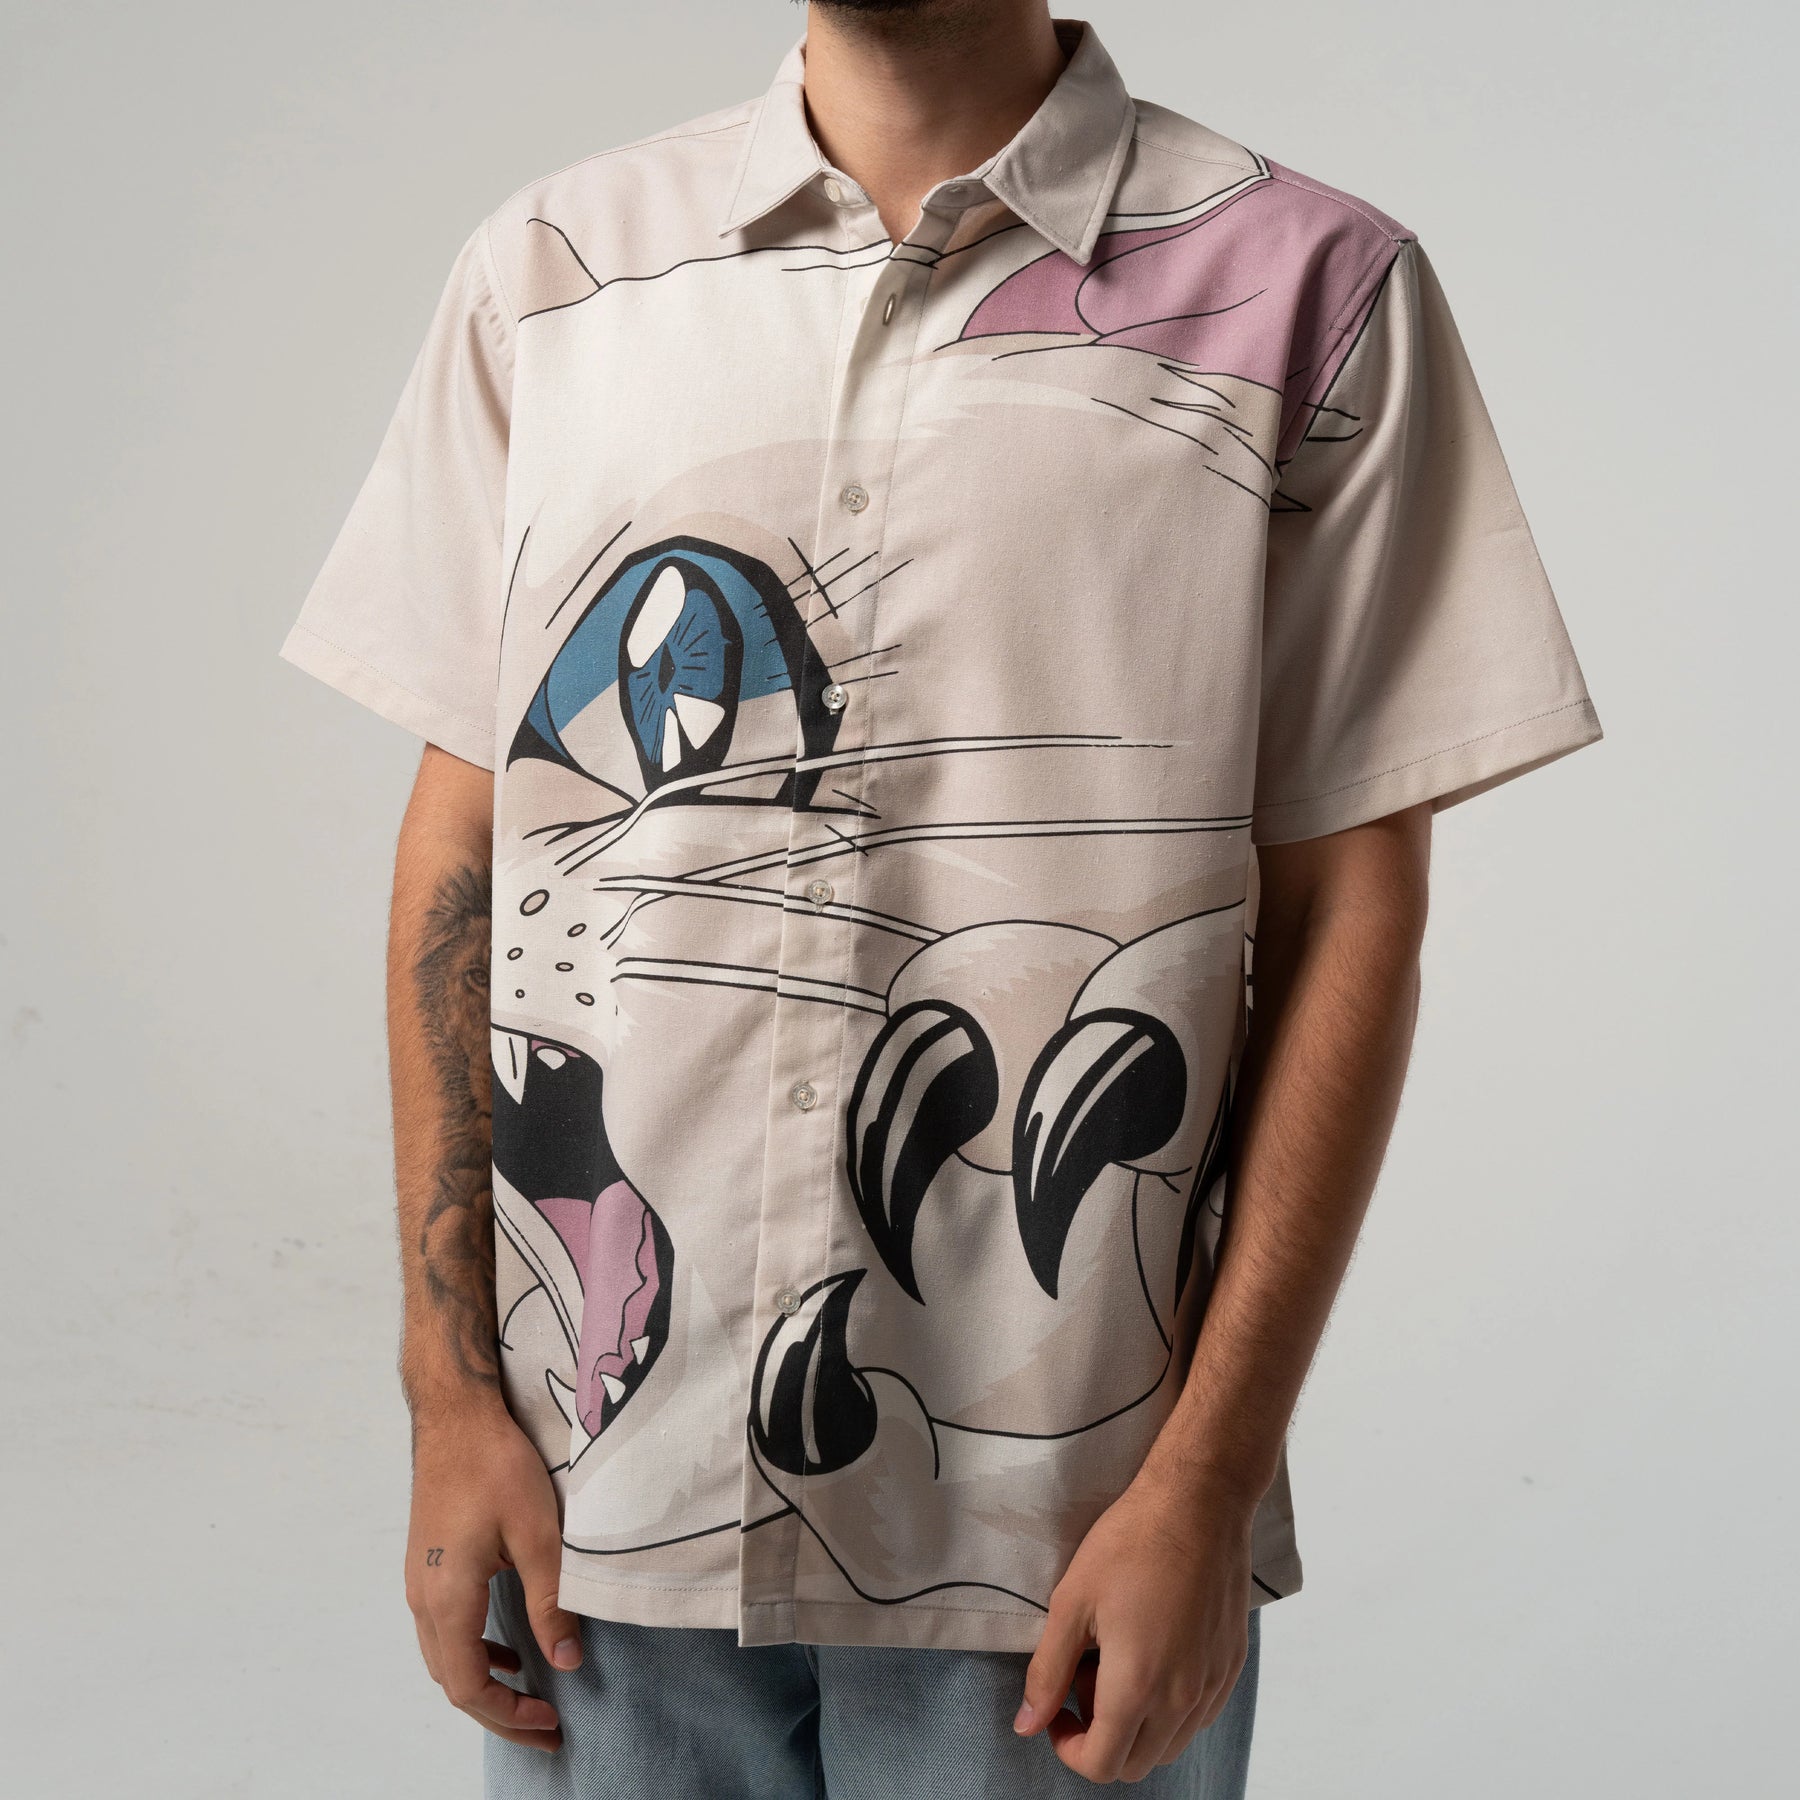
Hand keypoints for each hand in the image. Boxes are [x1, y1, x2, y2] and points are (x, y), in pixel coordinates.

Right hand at [404, 1402, 582, 1751]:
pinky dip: (472, 1650)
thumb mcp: (538, 1534)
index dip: (509, 1715)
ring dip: (483, 1681)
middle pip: (451, 1680)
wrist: (454, 1414)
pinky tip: (506, 1645)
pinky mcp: (428, 1562)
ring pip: (443, 1656)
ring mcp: (420, 1580)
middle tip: (546, 1724)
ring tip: (529, 1691)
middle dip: (499, 1710)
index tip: (551, 1722)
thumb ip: (551, 1601)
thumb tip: (567, 1661)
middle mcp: (422, 1598)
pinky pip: (443, 1628)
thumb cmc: (496, 1465)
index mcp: (447, 1598)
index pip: (468, 1686)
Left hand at [1014, 1472, 1254, 1784]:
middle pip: (1135, 1763)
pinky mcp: (1231, 1665)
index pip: (1101, 1764)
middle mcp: (1182, 1698)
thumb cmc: (1130, 1542)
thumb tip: (1026, 1725)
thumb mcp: (1072, 1601)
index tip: (1056, 1709)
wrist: (1199, 1502)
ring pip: (1169, 1744)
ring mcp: (1212, 1684)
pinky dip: (1168, 1706)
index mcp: (1137, 1686)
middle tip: (1084, 1677)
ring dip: (1135, 1724)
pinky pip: (1197, 1715)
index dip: (1068, 1748)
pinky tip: (1153, 1651)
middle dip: (1100, 1736)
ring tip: (1117, 1659)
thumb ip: (1047, 1671)